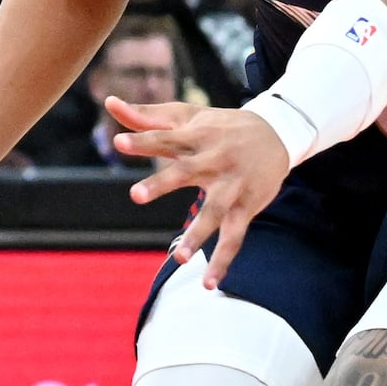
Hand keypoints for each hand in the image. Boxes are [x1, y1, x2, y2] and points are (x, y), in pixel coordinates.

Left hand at [110, 97, 290, 286]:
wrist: (277, 132)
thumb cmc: (221, 126)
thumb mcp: (187, 116)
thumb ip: (146, 115)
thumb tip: (109, 102)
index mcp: (196, 135)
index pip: (164, 137)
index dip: (143, 139)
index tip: (118, 143)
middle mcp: (213, 159)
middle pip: (184, 172)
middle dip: (161, 183)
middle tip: (136, 195)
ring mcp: (231, 185)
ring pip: (213, 211)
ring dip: (198, 234)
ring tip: (178, 257)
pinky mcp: (246, 206)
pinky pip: (234, 236)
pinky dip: (223, 260)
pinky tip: (209, 283)